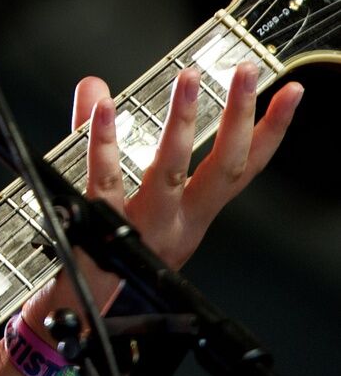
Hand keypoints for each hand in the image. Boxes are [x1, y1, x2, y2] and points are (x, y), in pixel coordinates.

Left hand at [23, 62, 301, 325]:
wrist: (84, 303)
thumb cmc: (109, 245)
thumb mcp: (120, 187)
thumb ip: (103, 131)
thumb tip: (96, 85)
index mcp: (195, 211)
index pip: (243, 167)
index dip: (271, 132)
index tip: (291, 94)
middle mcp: (180, 219)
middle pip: (221, 166)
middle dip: (239, 117)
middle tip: (247, 72)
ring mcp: (145, 221)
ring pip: (171, 170)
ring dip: (182, 122)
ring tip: (189, 78)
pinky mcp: (103, 221)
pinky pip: (105, 179)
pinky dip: (103, 142)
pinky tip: (104, 108)